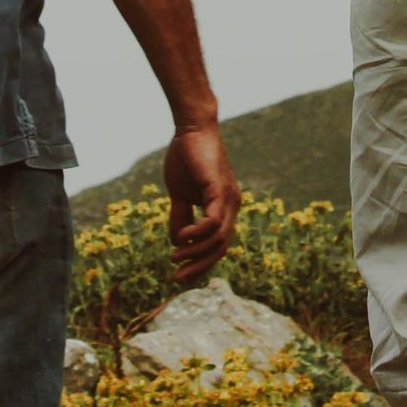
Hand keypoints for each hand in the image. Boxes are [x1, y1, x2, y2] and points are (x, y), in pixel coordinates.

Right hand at [163, 122, 240, 285]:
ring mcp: (228, 198)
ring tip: (175, 257)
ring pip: (218, 238)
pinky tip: (180, 238)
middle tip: (178, 278)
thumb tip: (177, 241)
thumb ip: (180, 216)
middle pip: (221, 247)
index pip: (218, 245)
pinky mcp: (219, 188)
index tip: (181, 274)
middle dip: (200, 266)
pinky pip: (214, 220)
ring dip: (195, 252)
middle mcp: (232, 205)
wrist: (191, 128)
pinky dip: (197, 233)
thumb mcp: (180, 194)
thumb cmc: (186, 158)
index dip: (201, 262)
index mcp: (224, 208)